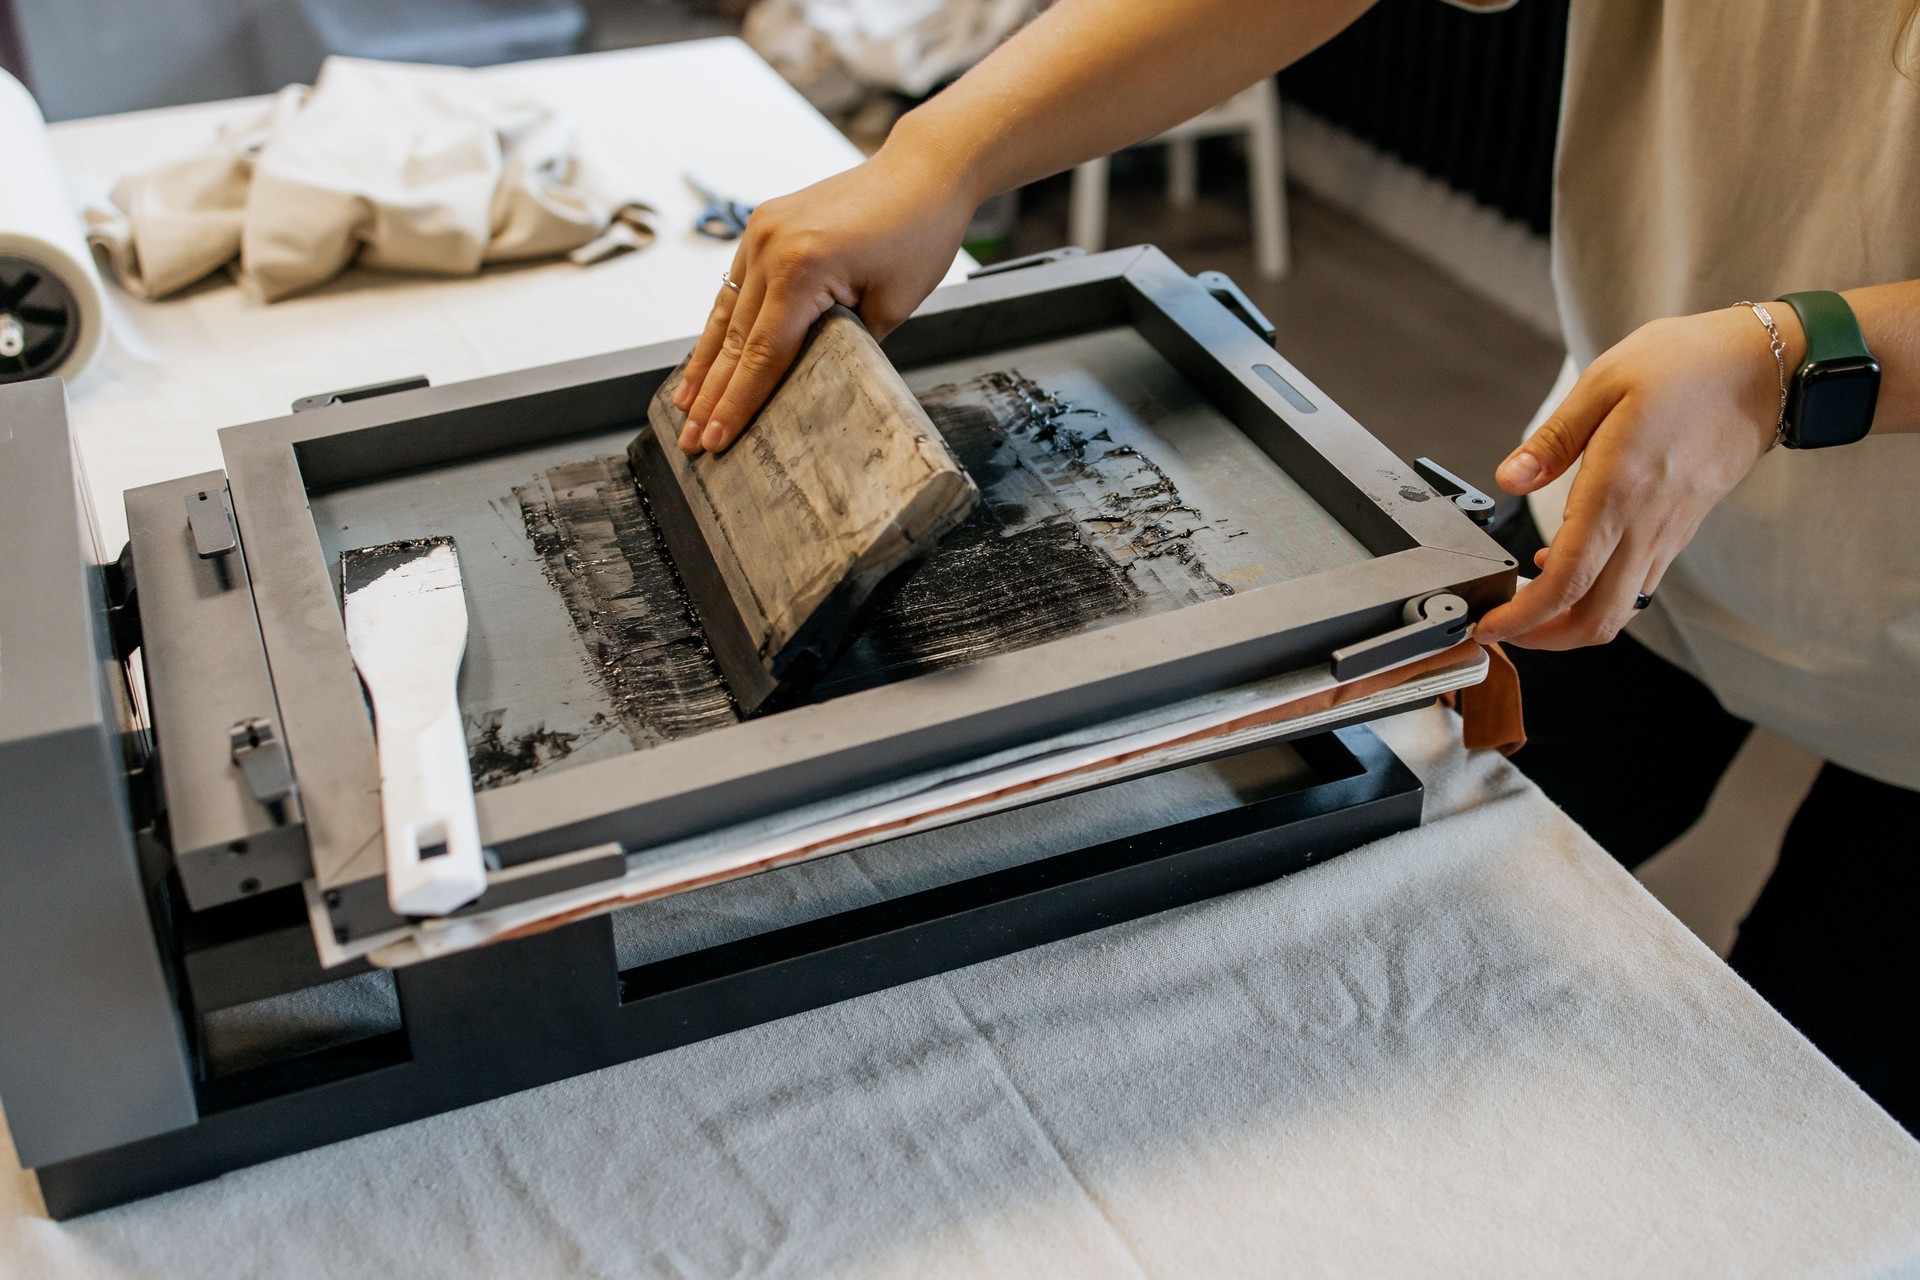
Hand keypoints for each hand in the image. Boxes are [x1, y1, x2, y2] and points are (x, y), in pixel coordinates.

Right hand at [672, 138, 977, 453]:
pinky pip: (734, 288)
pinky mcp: (762, 225)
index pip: (764, 355)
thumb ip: (844, 344)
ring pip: (724, 315)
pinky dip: (720, 327)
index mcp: (802, 268)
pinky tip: (706, 359)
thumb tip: (809, 381)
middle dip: (711, 397)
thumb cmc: (919, 236)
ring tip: (682, 408)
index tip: (715, 441)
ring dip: (703, 366)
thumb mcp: (890, 305)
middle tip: (690, 441)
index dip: (737, 405)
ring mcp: (760, 231)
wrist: (923, 171)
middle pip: (735, 341)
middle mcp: (769, 246)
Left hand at [1474, 304, 1801, 648]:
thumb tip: (1510, 478)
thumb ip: (1552, 439)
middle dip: (1544, 637)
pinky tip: (1567, 568)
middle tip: (1501, 627)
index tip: (1488, 627)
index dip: (1523, 617)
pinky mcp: (1678, 531)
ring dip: (1569, 622)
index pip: (1567, 581)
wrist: (1764, 369)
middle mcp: (1646, 524)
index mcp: (1619, 490)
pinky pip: (1636, 584)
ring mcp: (1667, 534)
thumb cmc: (1687, 366)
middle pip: (1596, 618)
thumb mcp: (1604, 382)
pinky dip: (1597, 595)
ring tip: (1526, 603)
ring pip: (1619, 609)